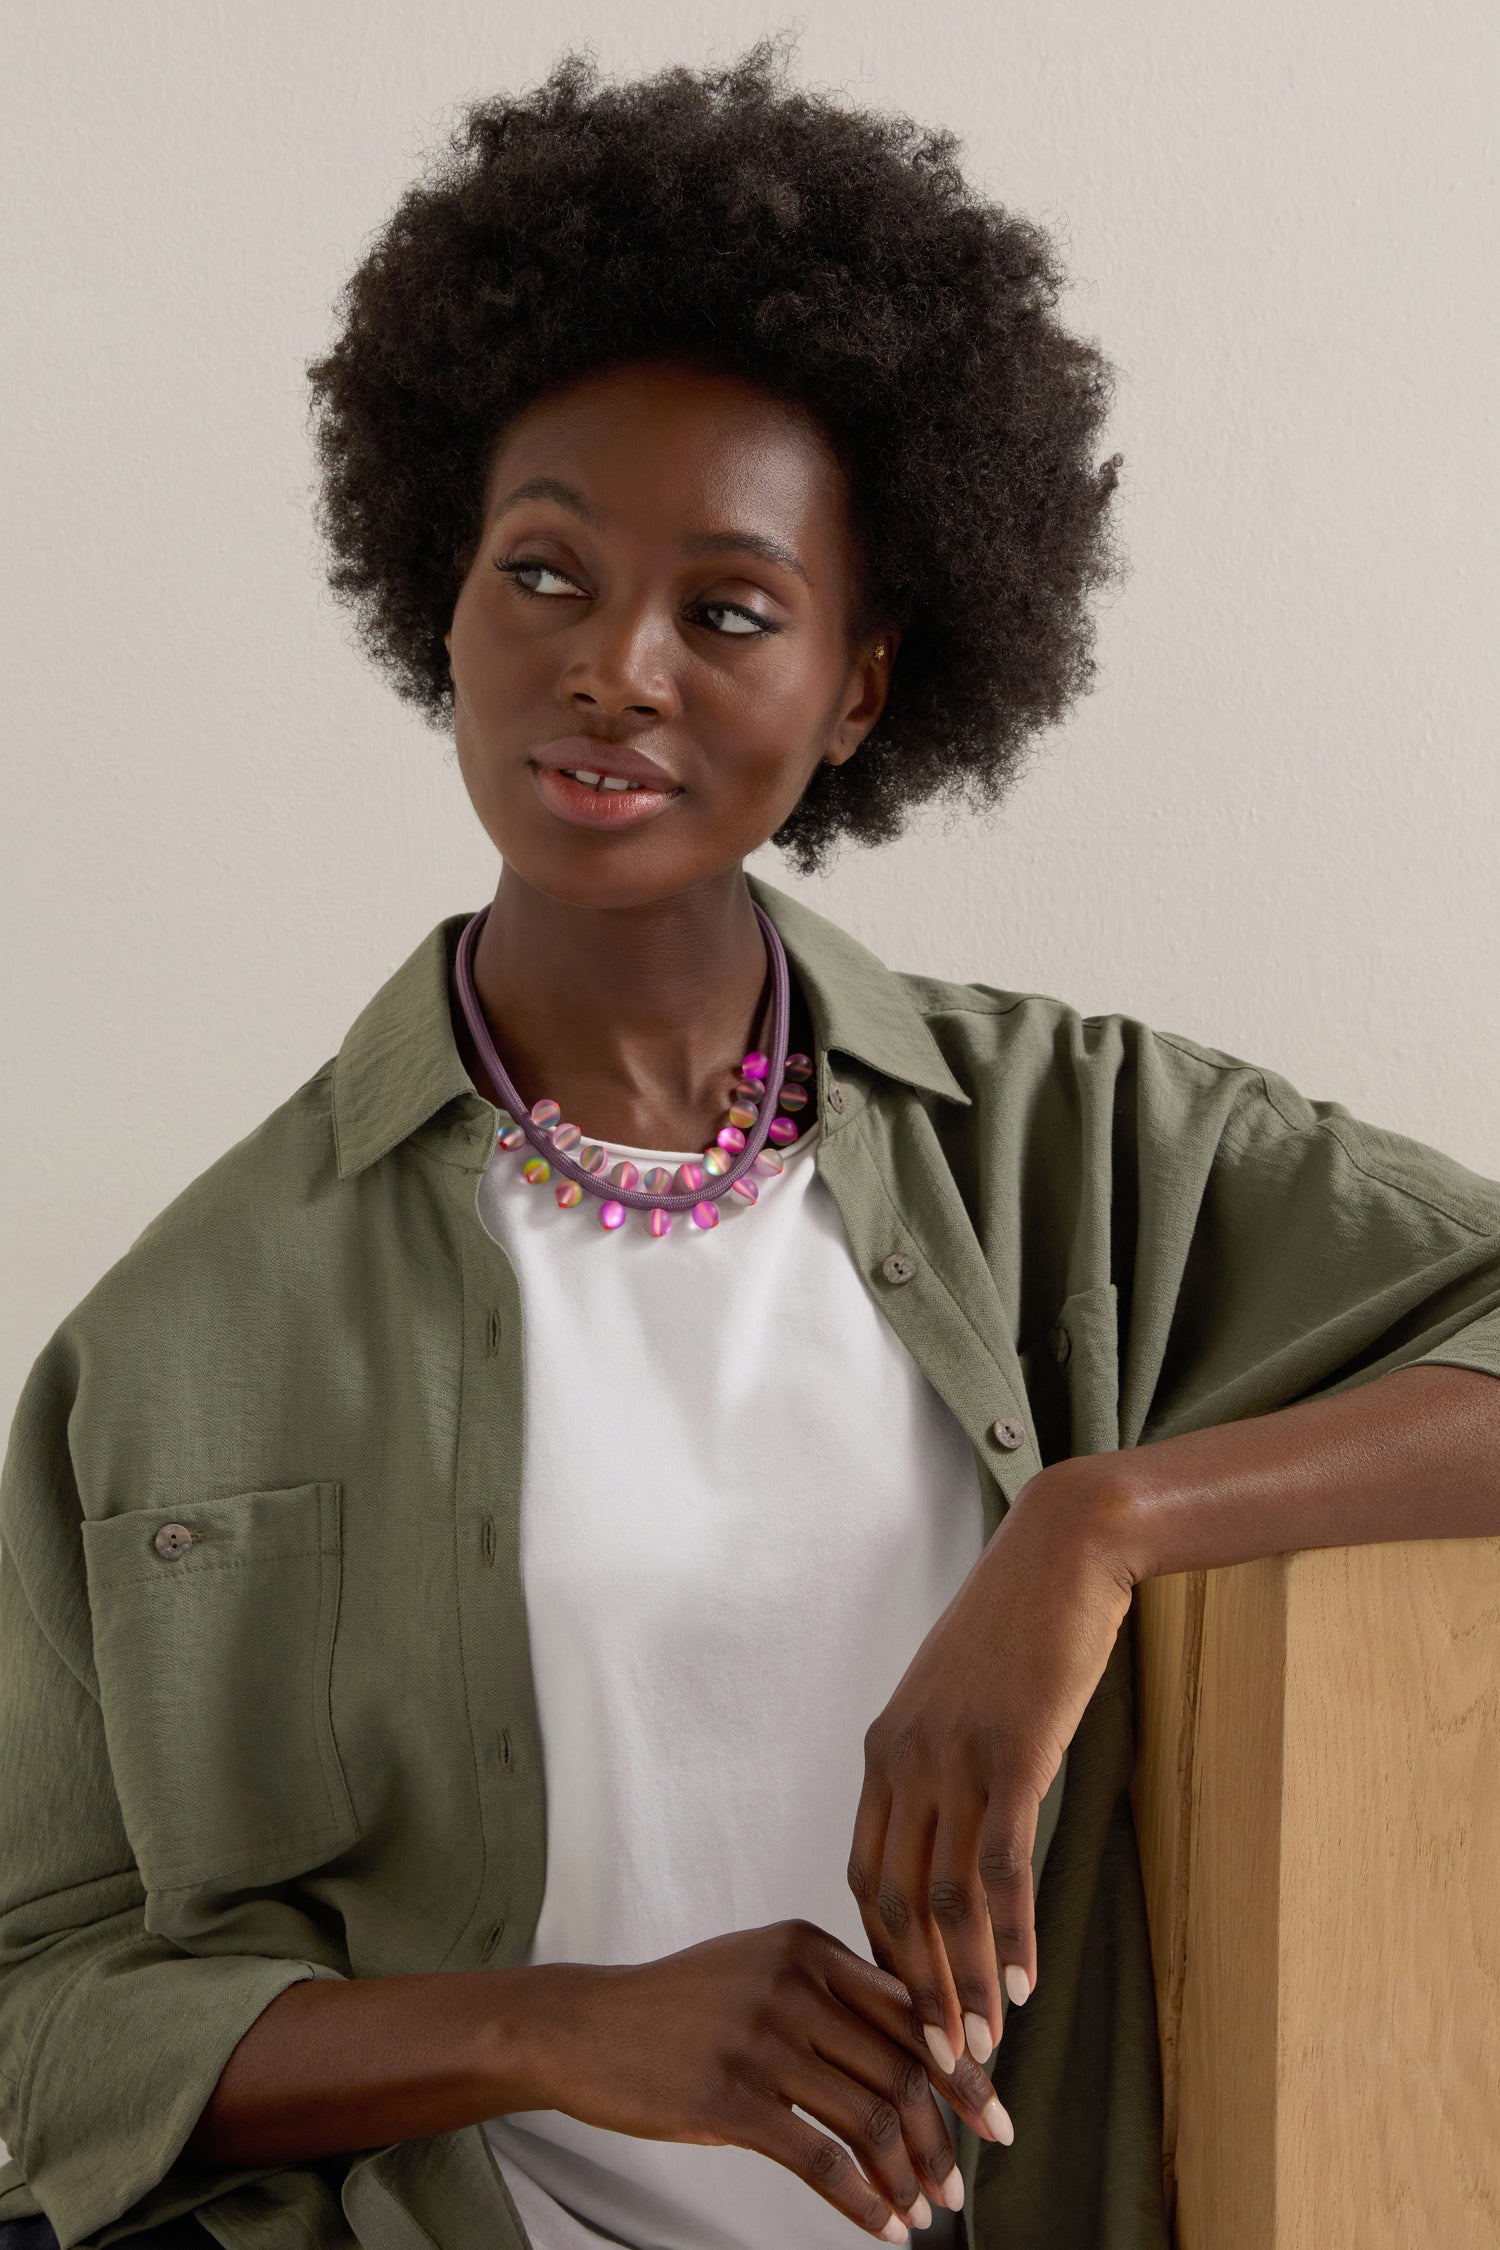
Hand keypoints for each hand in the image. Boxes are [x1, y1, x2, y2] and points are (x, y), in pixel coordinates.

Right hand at [504, 1920, 1014, 2239]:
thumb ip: (832, 1991)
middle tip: (960, 2182)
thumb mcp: (759, 1968)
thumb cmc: (679, 2004)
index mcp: (808, 1945)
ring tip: (924, 2209)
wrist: (586, 2026)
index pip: (909, 2012)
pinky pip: (819, 2158)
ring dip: (907, 2174)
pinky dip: (861, 2200)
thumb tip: (921, 2051)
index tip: (991, 2116)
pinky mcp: (729, 2097)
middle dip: (941, 2134)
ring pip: (868, 2115)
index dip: (960, 2070)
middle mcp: (793, 1983)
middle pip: (899, 2067)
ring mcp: (761, 2039)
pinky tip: (880, 2224)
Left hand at [847, 1464, 1133, 2084]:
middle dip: (916, 1990)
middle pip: (892, 1902)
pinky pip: (1001, 1867)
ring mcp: (955, 1756)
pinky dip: (1013, 1934)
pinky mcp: (1012, 1754)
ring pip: (944, 1899)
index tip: (911, 2009)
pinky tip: (1029, 1980)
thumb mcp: (959, 1697)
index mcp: (885, 1748)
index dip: (884, 1951)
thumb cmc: (1019, 1626)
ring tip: (984, 2044)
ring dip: (964, 1980)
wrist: (1064, 1552)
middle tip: (941, 2060)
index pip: (865, 1872)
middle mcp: (905, 1758)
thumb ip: (944, 1760)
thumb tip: (953, 1825)